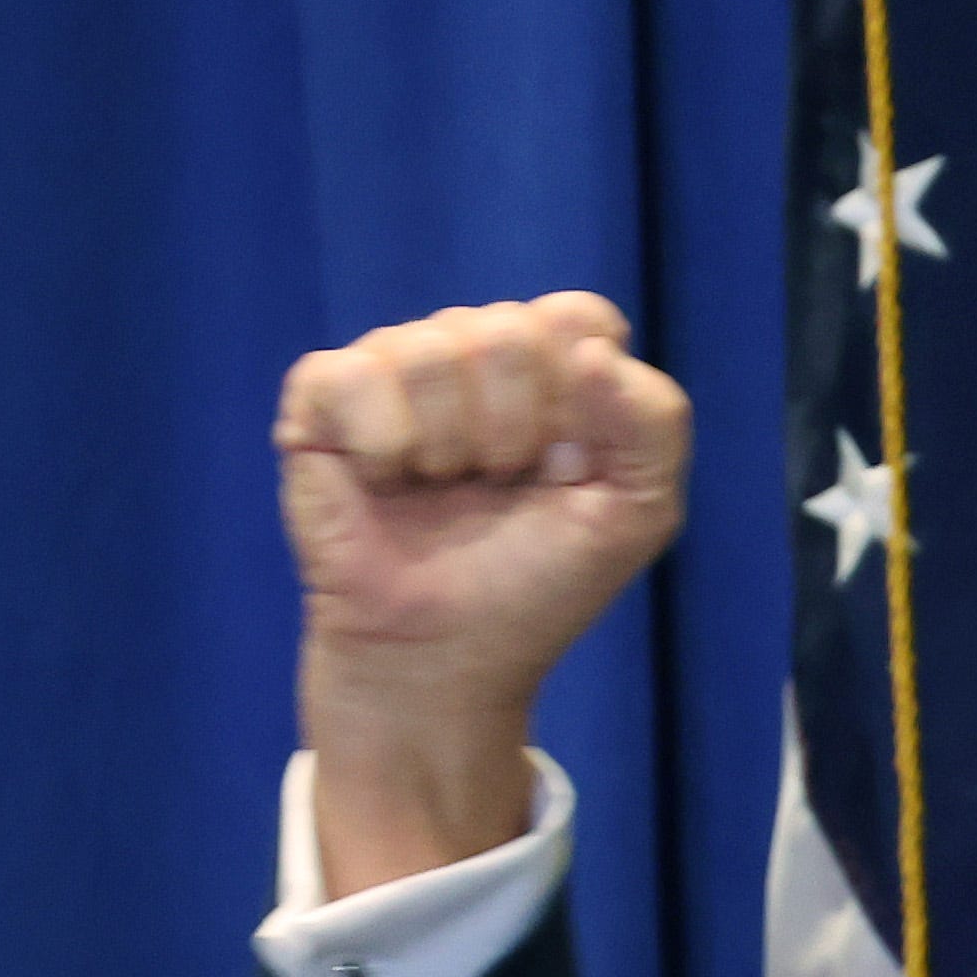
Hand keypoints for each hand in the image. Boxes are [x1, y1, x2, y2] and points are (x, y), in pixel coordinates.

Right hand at [274, 292, 689, 894]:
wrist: (443, 657)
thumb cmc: (535, 585)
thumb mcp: (635, 514)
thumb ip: (654, 424)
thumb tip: (593, 352)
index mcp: (554, 368)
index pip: (579, 319)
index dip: (581, 402)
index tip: (569, 469)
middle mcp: (473, 351)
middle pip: (508, 332)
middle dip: (515, 433)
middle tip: (496, 489)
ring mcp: (396, 367)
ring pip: (432, 349)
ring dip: (450, 448)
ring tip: (441, 492)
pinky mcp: (322, 396)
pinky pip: (354, 375)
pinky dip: (382, 445)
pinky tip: (384, 483)